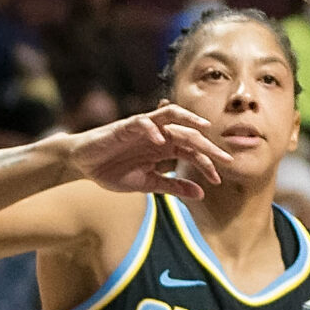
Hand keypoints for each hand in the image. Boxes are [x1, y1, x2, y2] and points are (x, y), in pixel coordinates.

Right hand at [64, 106, 228, 198]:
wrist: (83, 165)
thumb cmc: (114, 170)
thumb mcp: (148, 184)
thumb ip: (173, 187)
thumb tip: (201, 194)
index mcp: (165, 148)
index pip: (192, 152)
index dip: (206, 164)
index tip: (217, 180)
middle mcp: (159, 135)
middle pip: (189, 134)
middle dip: (208, 146)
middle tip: (225, 159)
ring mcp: (143, 128)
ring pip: (170, 116)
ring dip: (188, 120)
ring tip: (204, 129)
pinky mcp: (124, 127)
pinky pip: (142, 122)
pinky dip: (152, 129)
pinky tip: (162, 142)